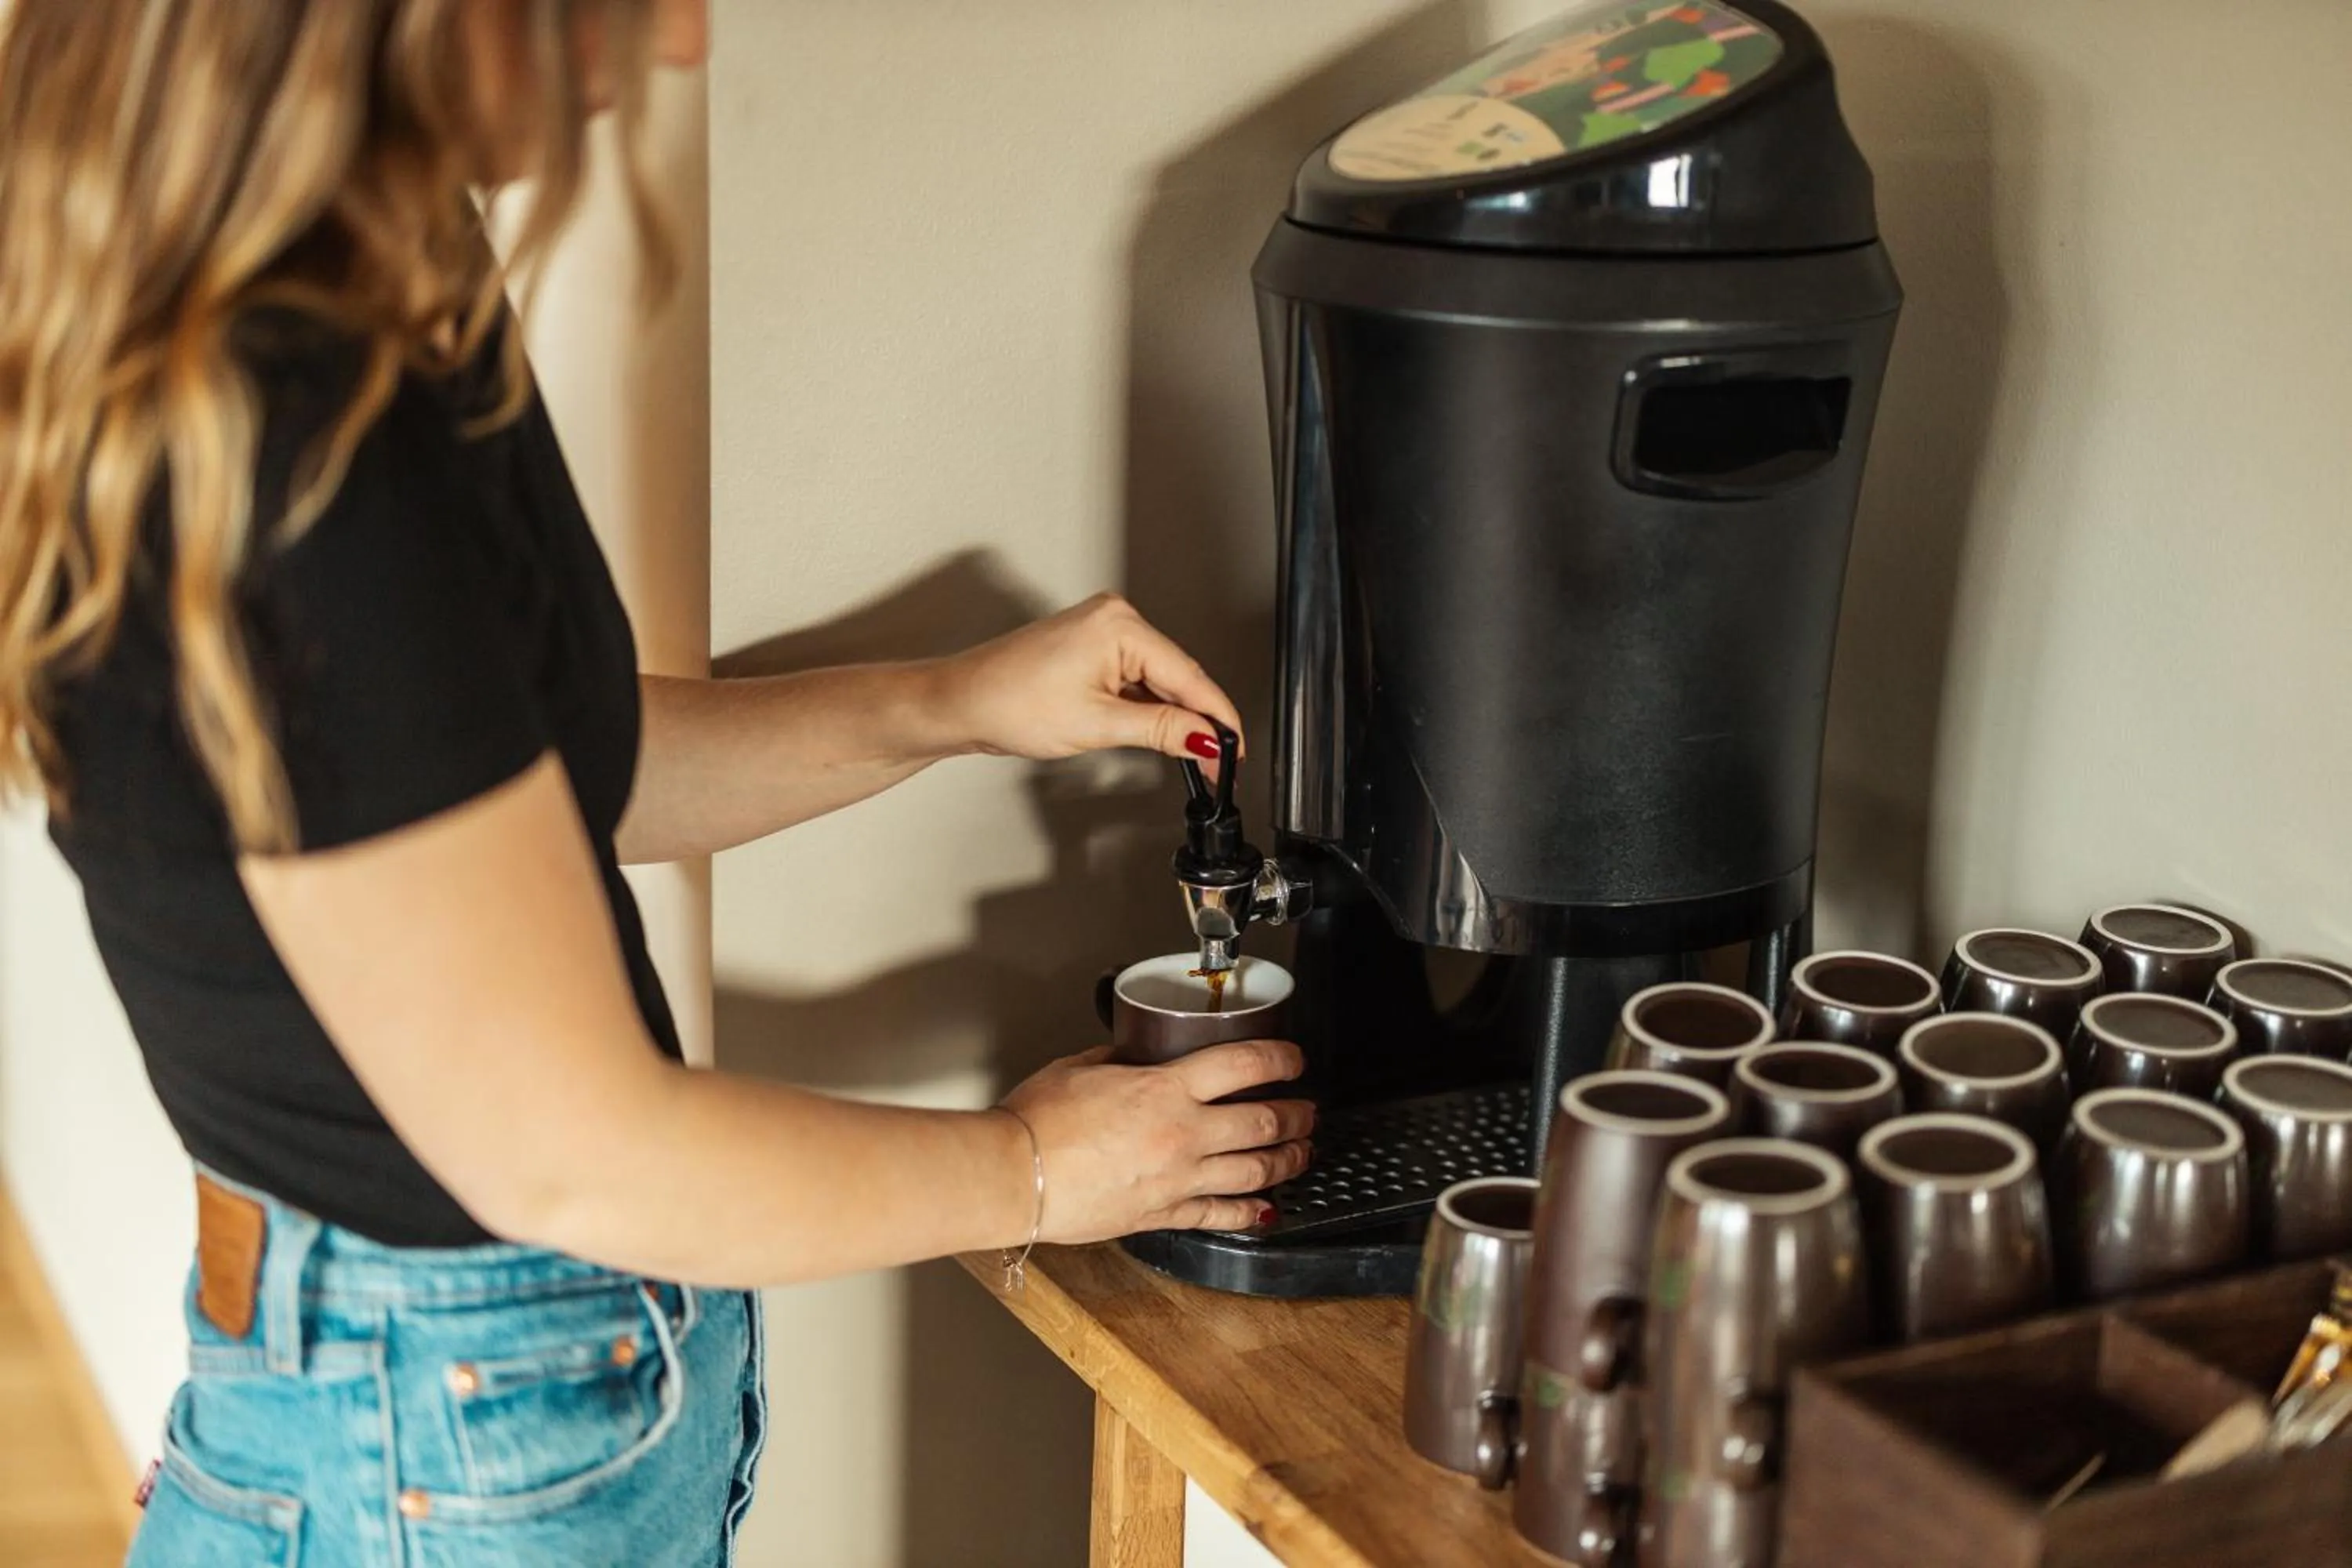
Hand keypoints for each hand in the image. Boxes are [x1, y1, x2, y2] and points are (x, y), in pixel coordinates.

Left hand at [937, 594, 1243, 770]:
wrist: (961, 703)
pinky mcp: (1091, 647)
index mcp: (1120, 625)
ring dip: (1174, 716)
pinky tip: (1157, 732)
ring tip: (1191, 755)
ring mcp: (1102, 631)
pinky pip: (1136, 678)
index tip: (1234, 751)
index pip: (1190, 676)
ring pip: (1159, 679)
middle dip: (1198, 721)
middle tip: (1217, 764)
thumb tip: (1204, 738)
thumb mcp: (1098, 724)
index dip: (1218, 719)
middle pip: (1178, 676)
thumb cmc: (1009, 703)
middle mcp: (1114, 618)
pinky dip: (1148, 707)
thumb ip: (1161, 729)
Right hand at [1001, 1041, 1314, 1240]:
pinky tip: (1266, 1210)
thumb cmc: (1036, 1121)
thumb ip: (1119, 1060)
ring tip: (1302, 1153)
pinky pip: (1220, 1215)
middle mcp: (1183, 1134)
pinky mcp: (1163, 1215)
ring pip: (1255, 1171)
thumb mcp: (1080, 1067)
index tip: (1294, 1059)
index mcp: (1165, 1089)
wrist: (1014, 1175)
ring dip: (1287, 1160)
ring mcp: (1178, 1179)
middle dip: (1297, 1115)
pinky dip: (1250, 1212)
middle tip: (1308, 1110)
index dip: (1281, 1059)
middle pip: (1264, 1121)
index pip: (1245, 1064)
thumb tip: (1134, 1055)